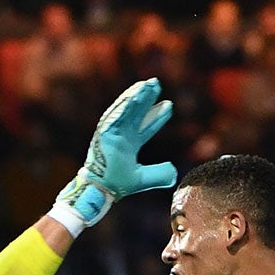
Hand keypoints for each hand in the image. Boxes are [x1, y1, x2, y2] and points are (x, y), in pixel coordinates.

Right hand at [57, 78, 176, 227]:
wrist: (101, 190)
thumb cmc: (117, 184)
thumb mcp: (143, 179)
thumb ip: (159, 174)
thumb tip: (174, 171)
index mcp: (129, 143)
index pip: (146, 126)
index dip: (157, 116)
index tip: (169, 105)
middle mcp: (120, 135)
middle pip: (135, 112)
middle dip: (145, 98)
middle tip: (156, 83)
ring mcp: (111, 133)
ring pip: (124, 110)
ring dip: (135, 97)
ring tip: (146, 85)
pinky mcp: (103, 134)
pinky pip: (114, 117)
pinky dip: (123, 107)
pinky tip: (133, 96)